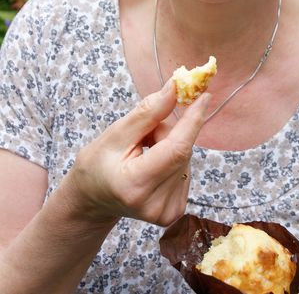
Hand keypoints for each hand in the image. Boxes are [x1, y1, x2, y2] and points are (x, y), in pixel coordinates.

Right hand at [61, 80, 209, 226]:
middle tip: (143, 134)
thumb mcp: (115, 133)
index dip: (193, 121)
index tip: (204, 97)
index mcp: (136, 185)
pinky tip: (151, 165)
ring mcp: (167, 212)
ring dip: (169, 145)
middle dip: (168, 131)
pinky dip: (171, 159)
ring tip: (142, 153)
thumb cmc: (98, 164)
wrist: (91, 199)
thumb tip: (175, 89)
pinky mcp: (174, 211)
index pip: (177, 149)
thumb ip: (148, 112)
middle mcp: (156, 205)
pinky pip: (184, 169)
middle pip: (180, 149)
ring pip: (185, 158)